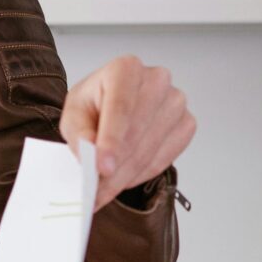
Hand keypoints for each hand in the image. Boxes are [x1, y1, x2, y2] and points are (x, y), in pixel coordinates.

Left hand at [59, 55, 194, 202]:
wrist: (112, 105)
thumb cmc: (95, 105)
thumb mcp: (74, 115)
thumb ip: (79, 134)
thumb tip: (91, 155)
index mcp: (126, 69)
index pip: (121, 107)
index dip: (111, 140)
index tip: (101, 168)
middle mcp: (157, 80)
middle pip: (136, 134)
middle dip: (114, 169)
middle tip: (93, 192)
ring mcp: (176, 103)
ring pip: (149, 151)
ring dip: (124, 177)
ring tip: (103, 189)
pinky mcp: (187, 124)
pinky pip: (164, 159)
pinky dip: (140, 175)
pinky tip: (124, 176)